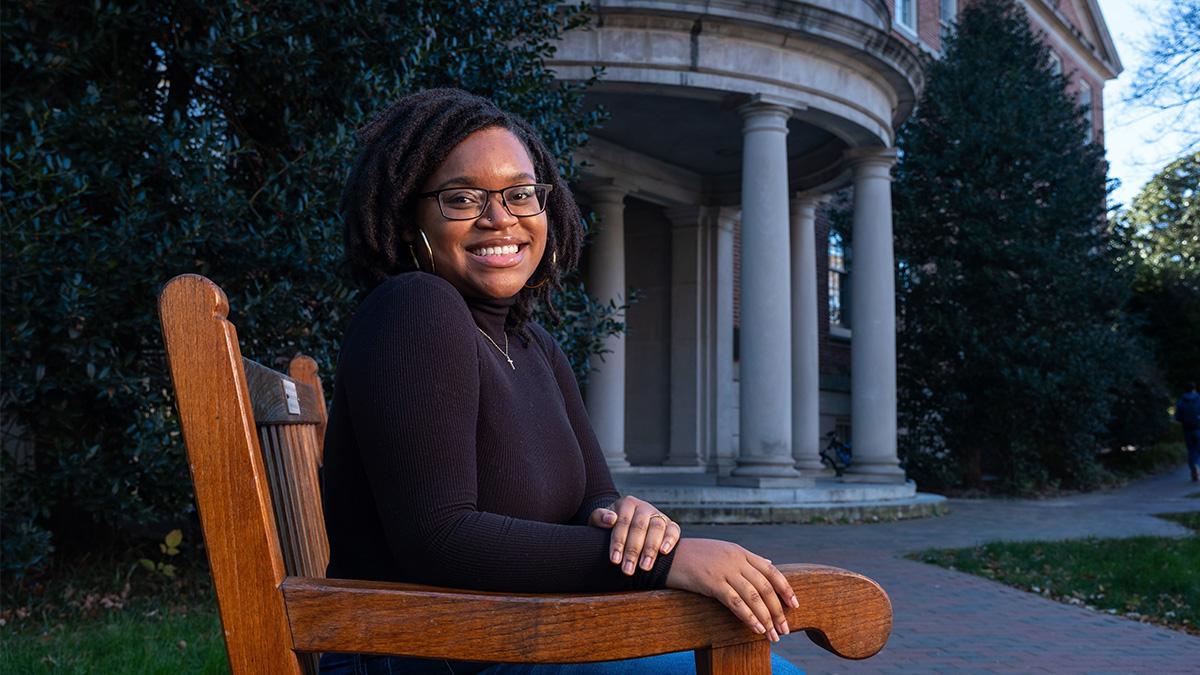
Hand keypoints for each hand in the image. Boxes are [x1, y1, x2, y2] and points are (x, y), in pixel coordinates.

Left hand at [587, 495, 680, 575]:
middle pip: (639, 527)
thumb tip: (611, 519)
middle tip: (628, 570)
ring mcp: (658, 515)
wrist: (625, 527)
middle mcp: (644, 507)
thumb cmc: (608, 526)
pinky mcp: (670, 525)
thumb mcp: (599, 521)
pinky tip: (664, 552)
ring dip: (650, 549)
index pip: (622, 522)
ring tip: (644, 567)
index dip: (618, 542)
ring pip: (657, 528)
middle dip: (633, 550)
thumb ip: (599, 517)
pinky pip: (674, 530)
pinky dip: (670, 540)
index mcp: (627, 503)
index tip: (615, 560)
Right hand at [664, 538, 798, 642]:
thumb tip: (769, 563)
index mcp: (740, 552)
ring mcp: (724, 570)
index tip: (794, 605)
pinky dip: (748, 617)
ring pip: (753, 597)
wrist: (667, 555)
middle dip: (778, 610)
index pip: (771, 571)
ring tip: (772, 635)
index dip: (785, 588)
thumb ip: (746, 559)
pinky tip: (756, 628)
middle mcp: (736, 559)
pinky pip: (735, 602)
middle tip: (785, 630)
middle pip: (765, 587)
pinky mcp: (712, 582)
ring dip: (766, 618)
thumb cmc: (695, 555)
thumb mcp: (724, 551)